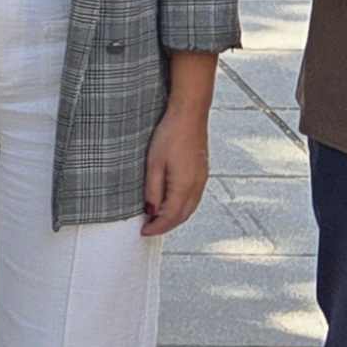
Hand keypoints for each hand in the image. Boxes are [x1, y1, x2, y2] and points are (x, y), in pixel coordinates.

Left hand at [140, 101, 209, 233]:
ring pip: (190, 208)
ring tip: (158, 219)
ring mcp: (202, 179)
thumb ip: (153, 190)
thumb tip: (151, 210)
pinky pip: (194, 198)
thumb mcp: (153, 164)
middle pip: (182, 216)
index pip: (170, 217)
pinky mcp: (202, 172)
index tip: (144, 231)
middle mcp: (197, 186)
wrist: (189, 115)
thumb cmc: (171, 135)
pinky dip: (182, 207)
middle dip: (166, 226)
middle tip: (149, 228)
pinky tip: (172, 203)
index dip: (157, 228)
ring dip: (175, 217)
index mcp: (184, 186)